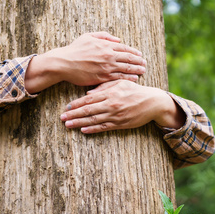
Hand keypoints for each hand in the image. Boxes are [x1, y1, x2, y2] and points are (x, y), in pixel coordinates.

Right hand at [25, 32, 146, 92]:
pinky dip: (128, 78)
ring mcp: (106, 67)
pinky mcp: (102, 78)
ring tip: (143, 71)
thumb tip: (117, 40)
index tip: (140, 55)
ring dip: (136, 70)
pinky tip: (134, 78)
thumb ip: (104, 36)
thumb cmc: (75, 49)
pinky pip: (118, 78)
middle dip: (138, 61)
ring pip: (126, 69)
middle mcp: (108, 56)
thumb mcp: (89, 36)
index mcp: (106, 45)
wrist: (64, 63)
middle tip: (145, 63)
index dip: (134, 52)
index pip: (125, 49)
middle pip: (129, 59)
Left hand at [60, 80, 185, 132]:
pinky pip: (104, 127)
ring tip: (68, 125)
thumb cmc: (136, 90)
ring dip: (79, 123)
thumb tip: (88, 93)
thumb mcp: (121, 83)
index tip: (67, 106)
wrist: (153, 102)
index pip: (89, 99)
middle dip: (74, 114)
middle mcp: (111, 104)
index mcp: (111, 93)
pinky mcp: (120, 124)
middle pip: (88, 110)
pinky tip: (83, 130)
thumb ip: (104, 87)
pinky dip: (93, 129)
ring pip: (94, 120)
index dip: (77, 103)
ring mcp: (115, 115)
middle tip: (62, 117)